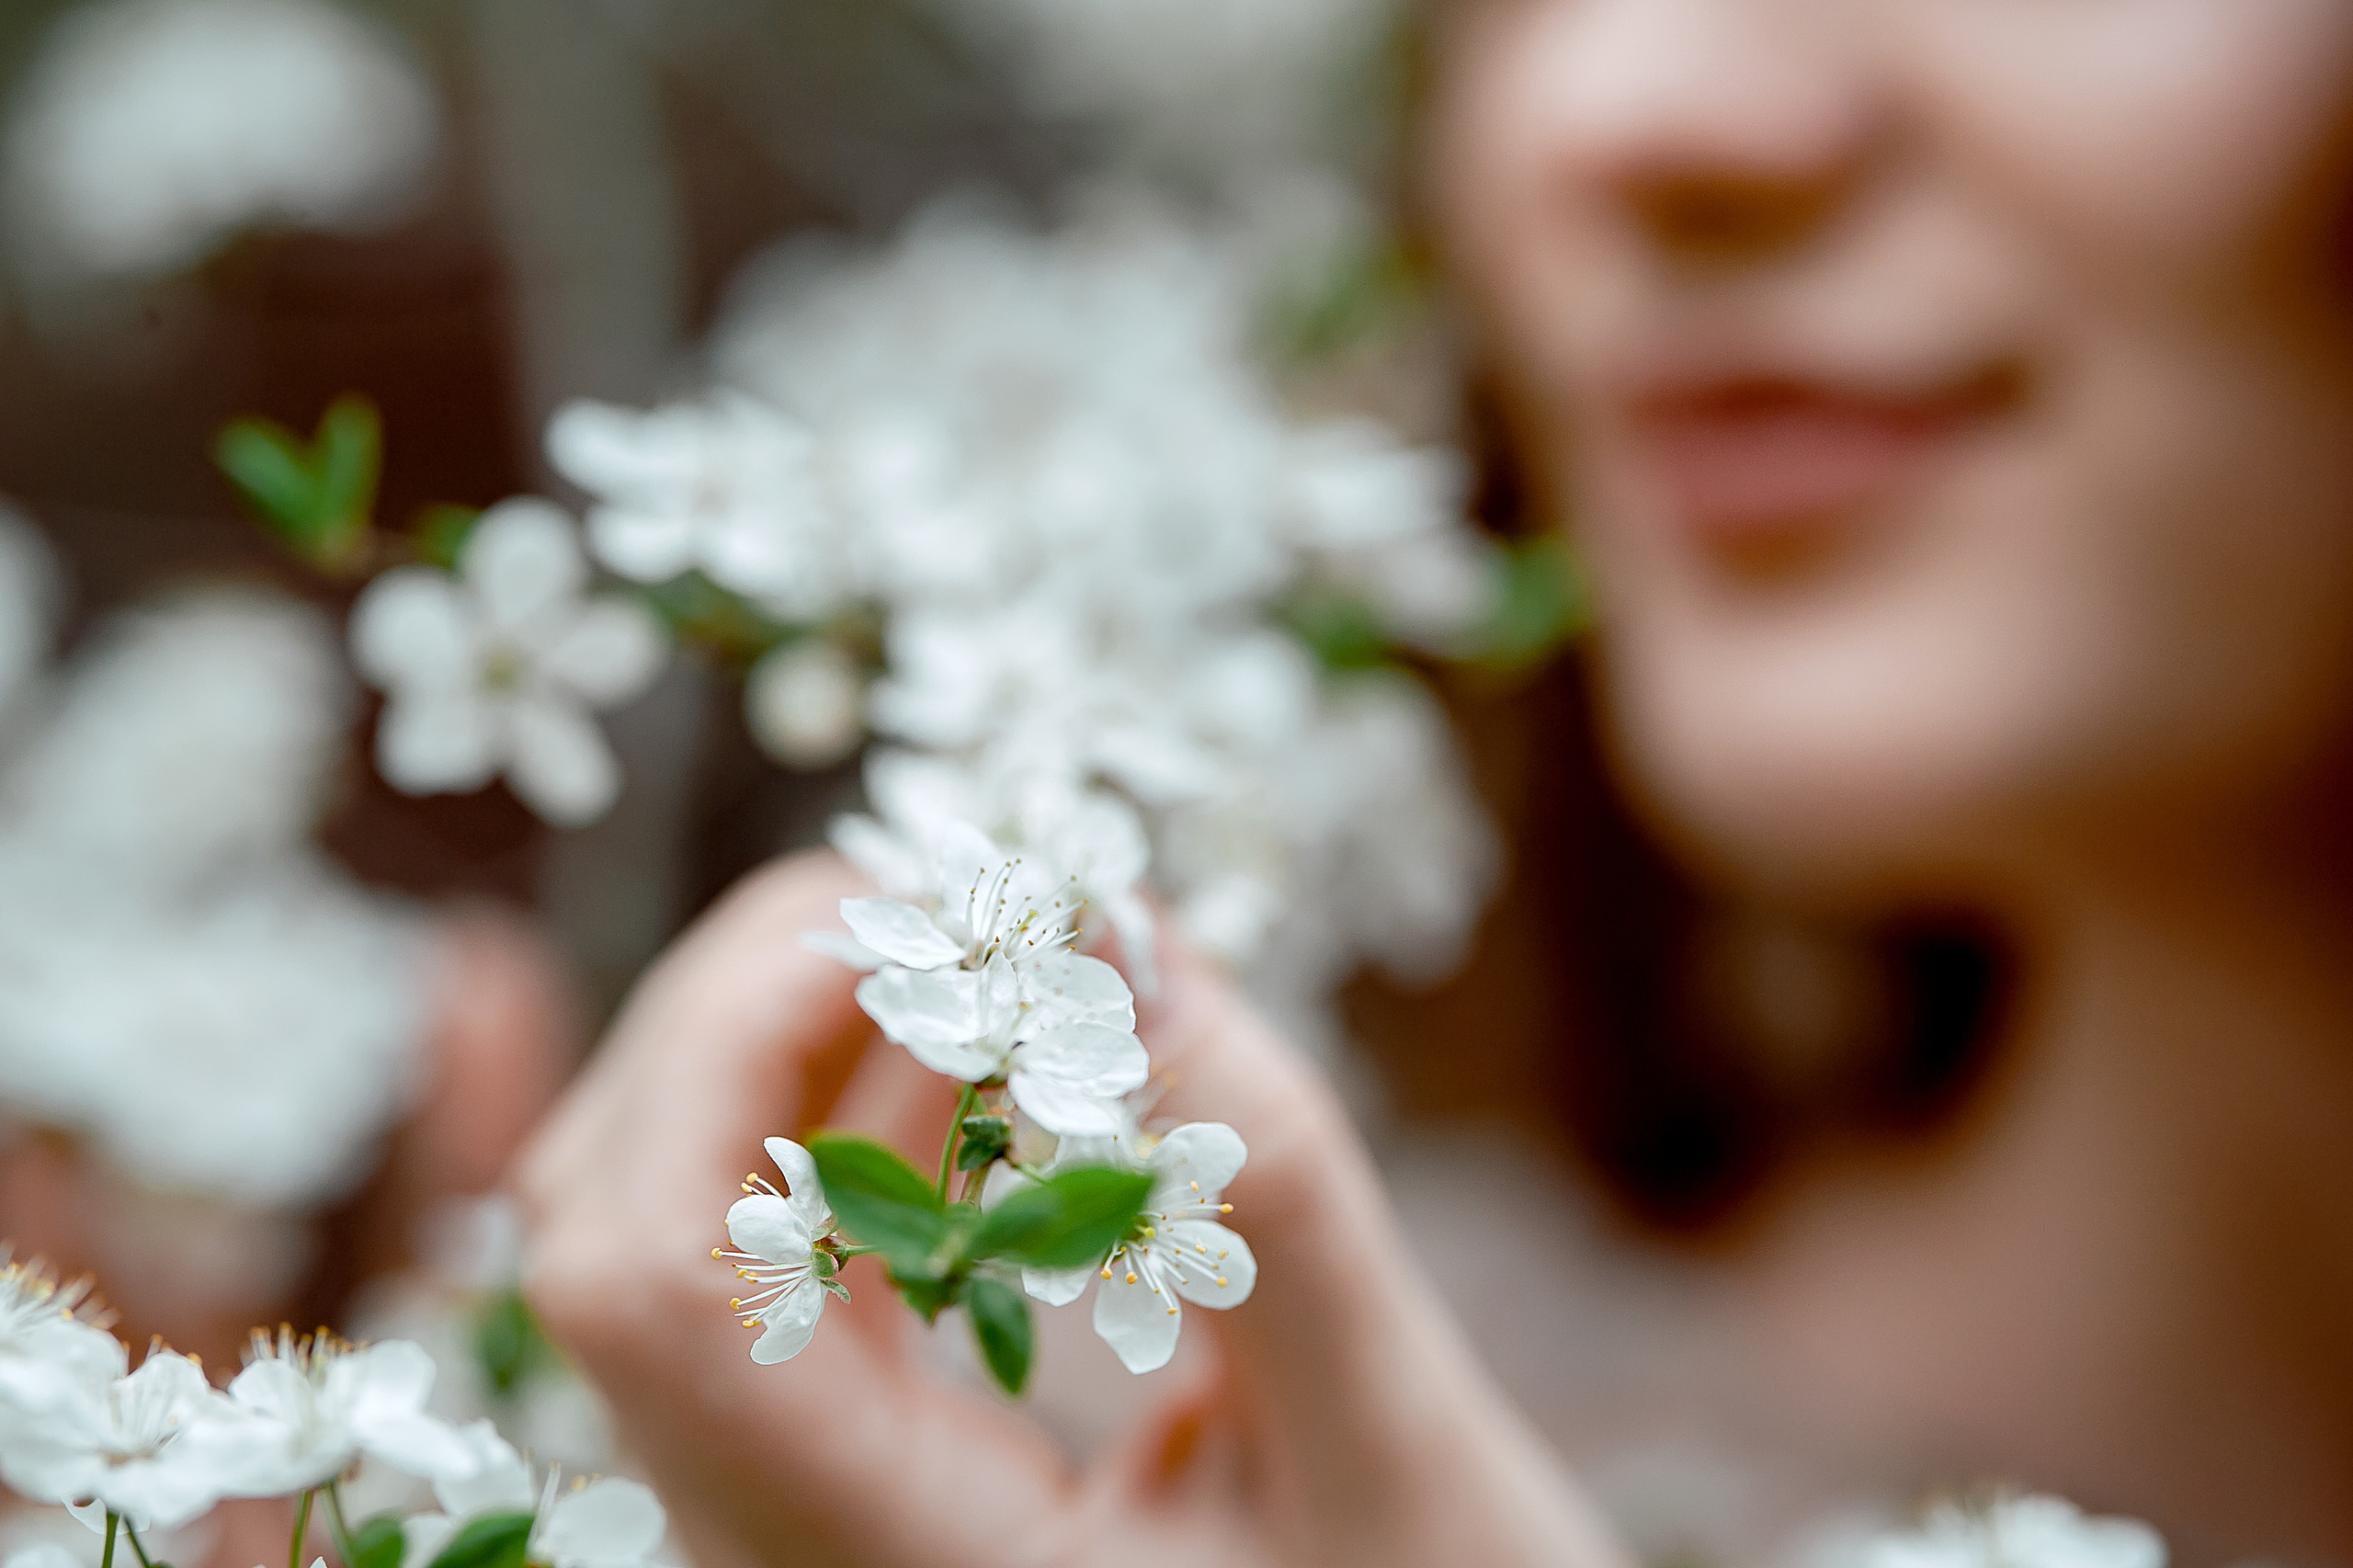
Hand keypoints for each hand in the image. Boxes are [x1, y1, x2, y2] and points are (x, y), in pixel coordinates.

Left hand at [516, 853, 1630, 1567]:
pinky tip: (1004, 1067)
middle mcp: (796, 1536)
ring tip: (1001, 965)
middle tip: (956, 908)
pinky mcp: (860, 1450)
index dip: (727, 1045)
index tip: (916, 923)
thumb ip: (1266, 1197)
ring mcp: (807, 1496)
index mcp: (895, 1560)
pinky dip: (869, 1118)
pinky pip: (782, 1248)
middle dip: (755, 1007)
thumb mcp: (1394, 1447)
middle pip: (615, 1220)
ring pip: (684, 1217)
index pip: (651, 1282)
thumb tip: (1125, 937)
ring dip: (812, 1047)